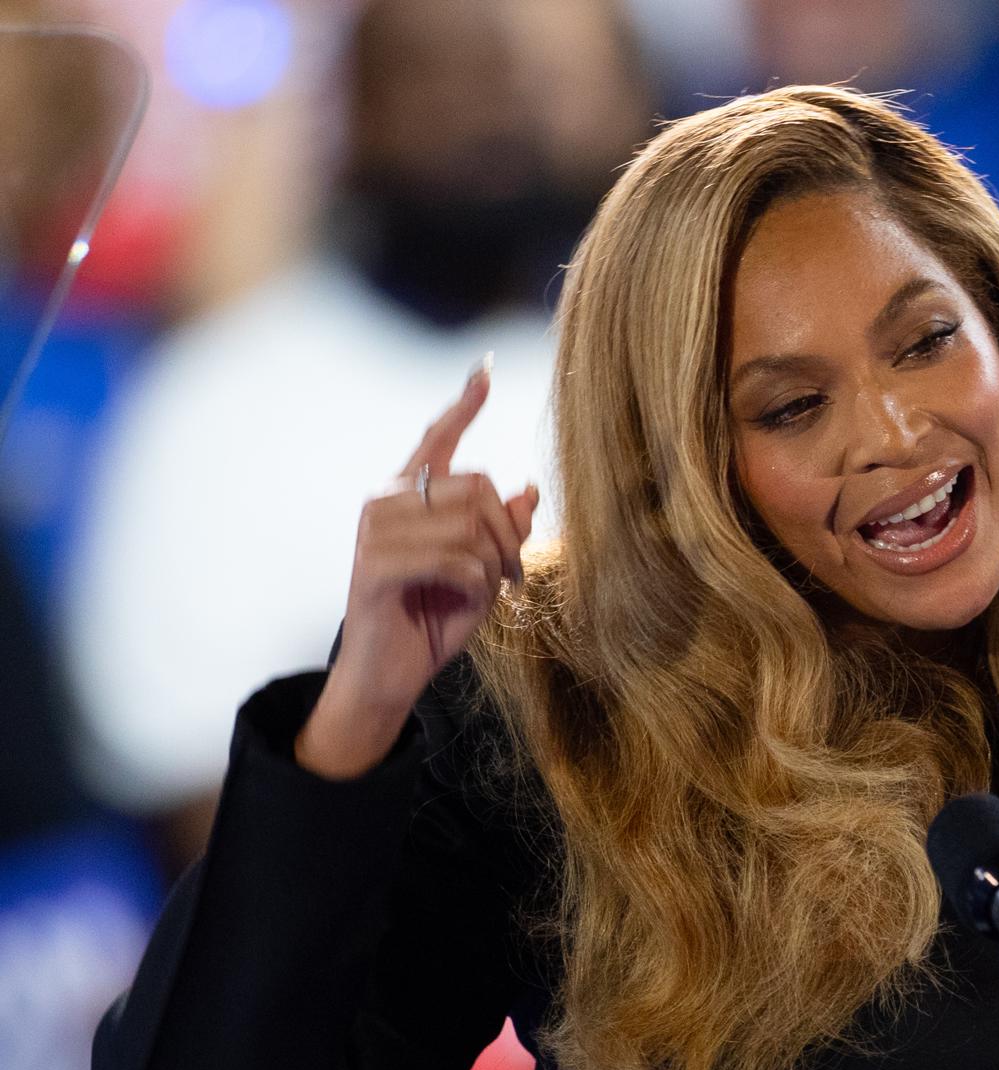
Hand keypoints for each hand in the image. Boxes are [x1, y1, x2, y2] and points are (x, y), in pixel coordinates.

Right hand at [295, 358, 539, 778]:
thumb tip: (531, 489)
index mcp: (409, 495)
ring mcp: (375, 530)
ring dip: (495, 566)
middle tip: (511, 575)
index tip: (484, 370)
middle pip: (480, 486)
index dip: (463, 405)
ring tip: (485, 592)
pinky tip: (464, 601)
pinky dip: (476, 586)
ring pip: (472, 525)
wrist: (389, 675)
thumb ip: (504, 530)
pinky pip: (455, 559)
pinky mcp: (373, 565)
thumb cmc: (434, 619)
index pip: (437, 437)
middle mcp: (386, 500)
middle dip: (510, 534)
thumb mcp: (483, 571)